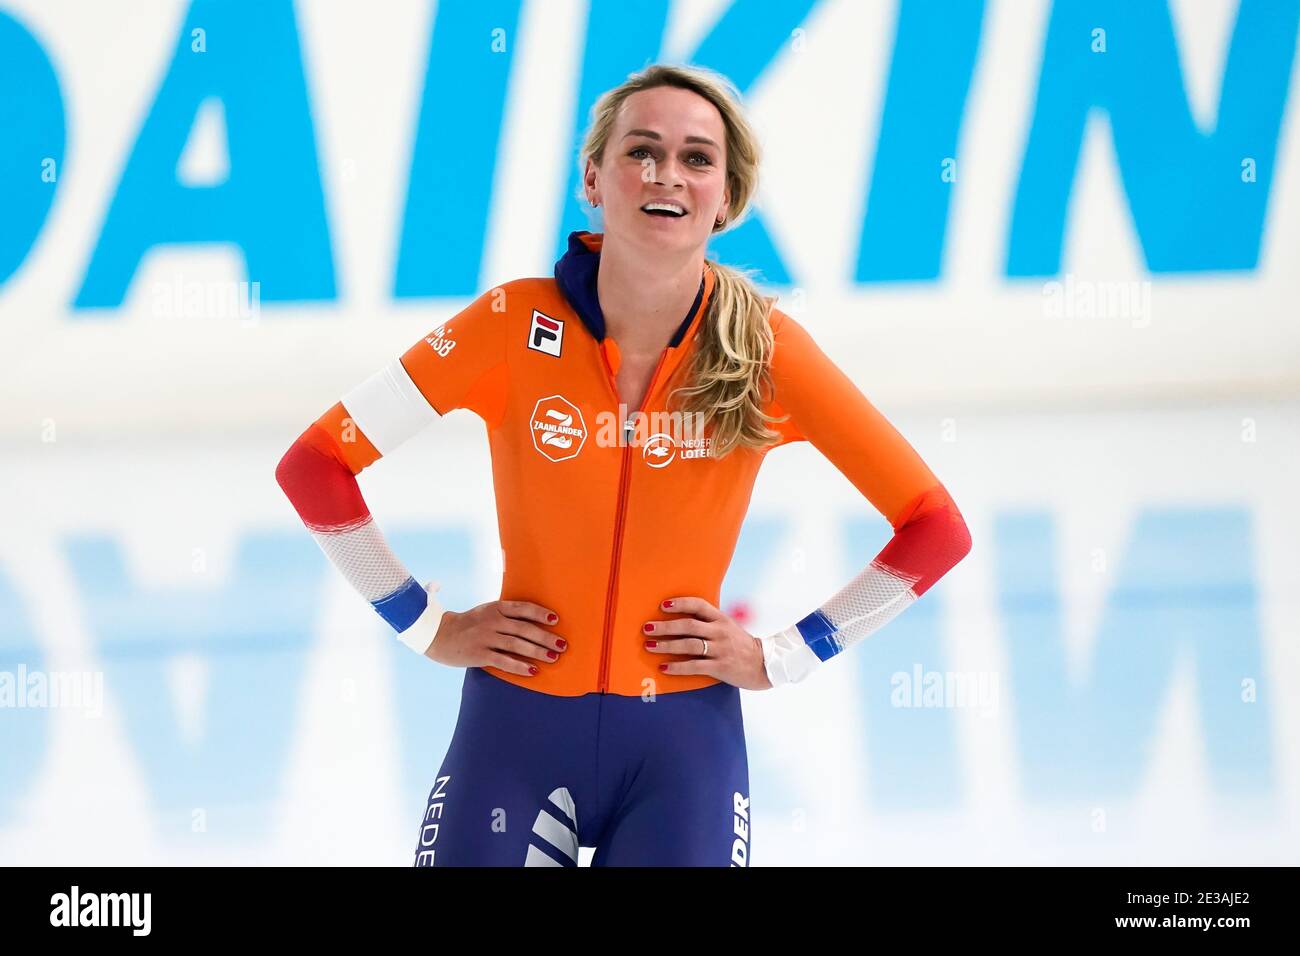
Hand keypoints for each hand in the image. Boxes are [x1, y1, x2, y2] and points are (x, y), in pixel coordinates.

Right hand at [424, 600, 566, 676]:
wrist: (439, 634)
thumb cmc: (469, 624)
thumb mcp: (486, 611)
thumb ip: (506, 614)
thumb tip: (533, 621)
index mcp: (495, 607)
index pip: (523, 608)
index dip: (540, 613)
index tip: (556, 620)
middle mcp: (492, 621)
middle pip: (524, 628)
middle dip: (546, 637)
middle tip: (563, 645)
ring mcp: (486, 637)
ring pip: (517, 645)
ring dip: (538, 652)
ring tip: (554, 657)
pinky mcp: (480, 654)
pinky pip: (504, 661)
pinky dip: (520, 666)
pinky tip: (533, 671)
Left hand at [643, 597, 771, 689]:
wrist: (764, 664)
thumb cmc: (740, 645)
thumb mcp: (728, 627)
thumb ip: (709, 623)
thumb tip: (680, 622)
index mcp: (721, 619)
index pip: (699, 605)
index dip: (680, 603)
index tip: (662, 605)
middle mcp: (720, 632)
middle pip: (688, 625)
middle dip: (665, 626)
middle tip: (647, 628)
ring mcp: (720, 649)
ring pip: (689, 645)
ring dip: (666, 645)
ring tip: (649, 646)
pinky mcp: (720, 667)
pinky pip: (694, 666)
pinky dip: (677, 667)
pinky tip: (664, 667)